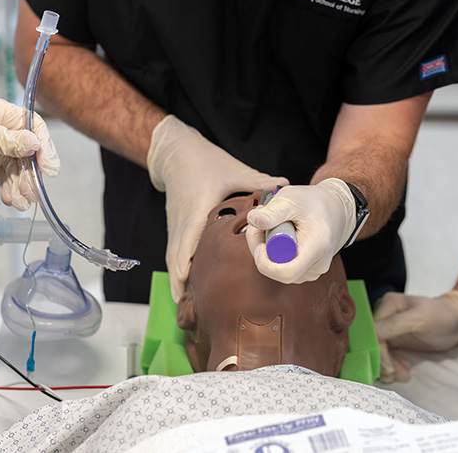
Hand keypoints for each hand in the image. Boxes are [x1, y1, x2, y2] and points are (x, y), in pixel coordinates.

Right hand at [147, 115, 287, 300]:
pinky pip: (175, 250)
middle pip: (176, 256)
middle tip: (184, 303)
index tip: (187, 280)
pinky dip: (178, 267)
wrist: (177, 153)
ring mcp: (177, 224)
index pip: (189, 240)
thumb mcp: (233, 170)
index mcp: (198, 210)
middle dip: (179, 280)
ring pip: (173, 256)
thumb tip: (284, 184)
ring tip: (181, 301)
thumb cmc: (205, 161)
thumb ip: (258, 181)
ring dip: (177, 277)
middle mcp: (184, 221)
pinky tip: (184, 281)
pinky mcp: (176, 224)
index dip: (185, 261)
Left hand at [245, 178, 354, 283]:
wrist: (333, 209)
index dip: (264, 261)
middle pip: (276, 271)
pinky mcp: (304, 271)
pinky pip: (280, 267)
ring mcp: (311, 271)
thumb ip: (272, 211)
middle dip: (261, 247)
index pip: (285, 273)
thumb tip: (252, 219)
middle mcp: (316, 266)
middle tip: (262, 222)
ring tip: (273, 225)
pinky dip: (273, 252)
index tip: (260, 240)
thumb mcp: (291, 199)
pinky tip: (278, 235)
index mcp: (317, 248)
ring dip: (266, 248)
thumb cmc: (313, 202)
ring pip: (276, 270)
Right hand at [374, 290, 457, 382]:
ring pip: (378, 353)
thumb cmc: (442, 317)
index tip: (390, 370)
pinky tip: (404, 370)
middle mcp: (383, 316)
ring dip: (388, 367)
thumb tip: (372, 335)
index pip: (372, 333)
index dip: (378, 353)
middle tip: (398, 376)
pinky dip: (392, 367)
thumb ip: (394, 324)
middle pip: (373, 344)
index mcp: (387, 305)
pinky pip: (385, 356)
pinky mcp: (393, 341)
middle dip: (384, 363)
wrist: (457, 322)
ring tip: (404, 375)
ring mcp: (388, 329)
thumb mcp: (419, 318)